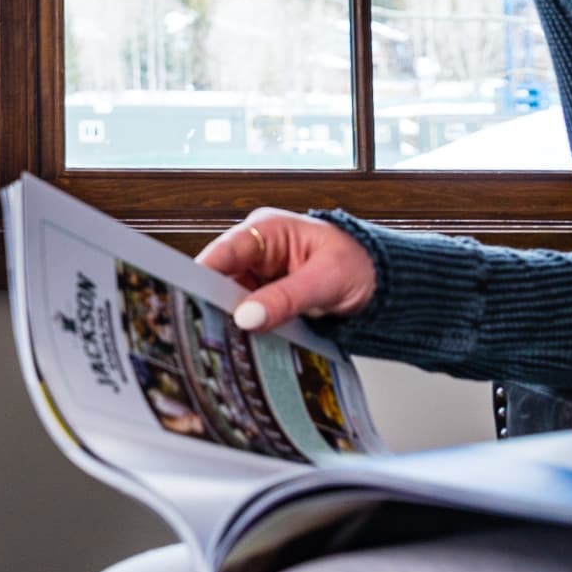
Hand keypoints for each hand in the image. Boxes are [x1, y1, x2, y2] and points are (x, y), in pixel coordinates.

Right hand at [194, 208, 376, 331]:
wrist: (381, 284)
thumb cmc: (359, 265)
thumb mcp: (325, 281)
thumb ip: (286, 298)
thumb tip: (248, 315)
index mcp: (268, 229)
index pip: (224, 250)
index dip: (202, 274)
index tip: (190, 299)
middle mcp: (257, 249)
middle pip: (219, 277)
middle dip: (215, 304)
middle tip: (210, 330)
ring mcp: (259, 275)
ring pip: (228, 300)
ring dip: (229, 320)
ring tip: (228, 341)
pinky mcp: (264, 298)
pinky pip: (245, 314)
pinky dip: (244, 329)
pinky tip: (243, 343)